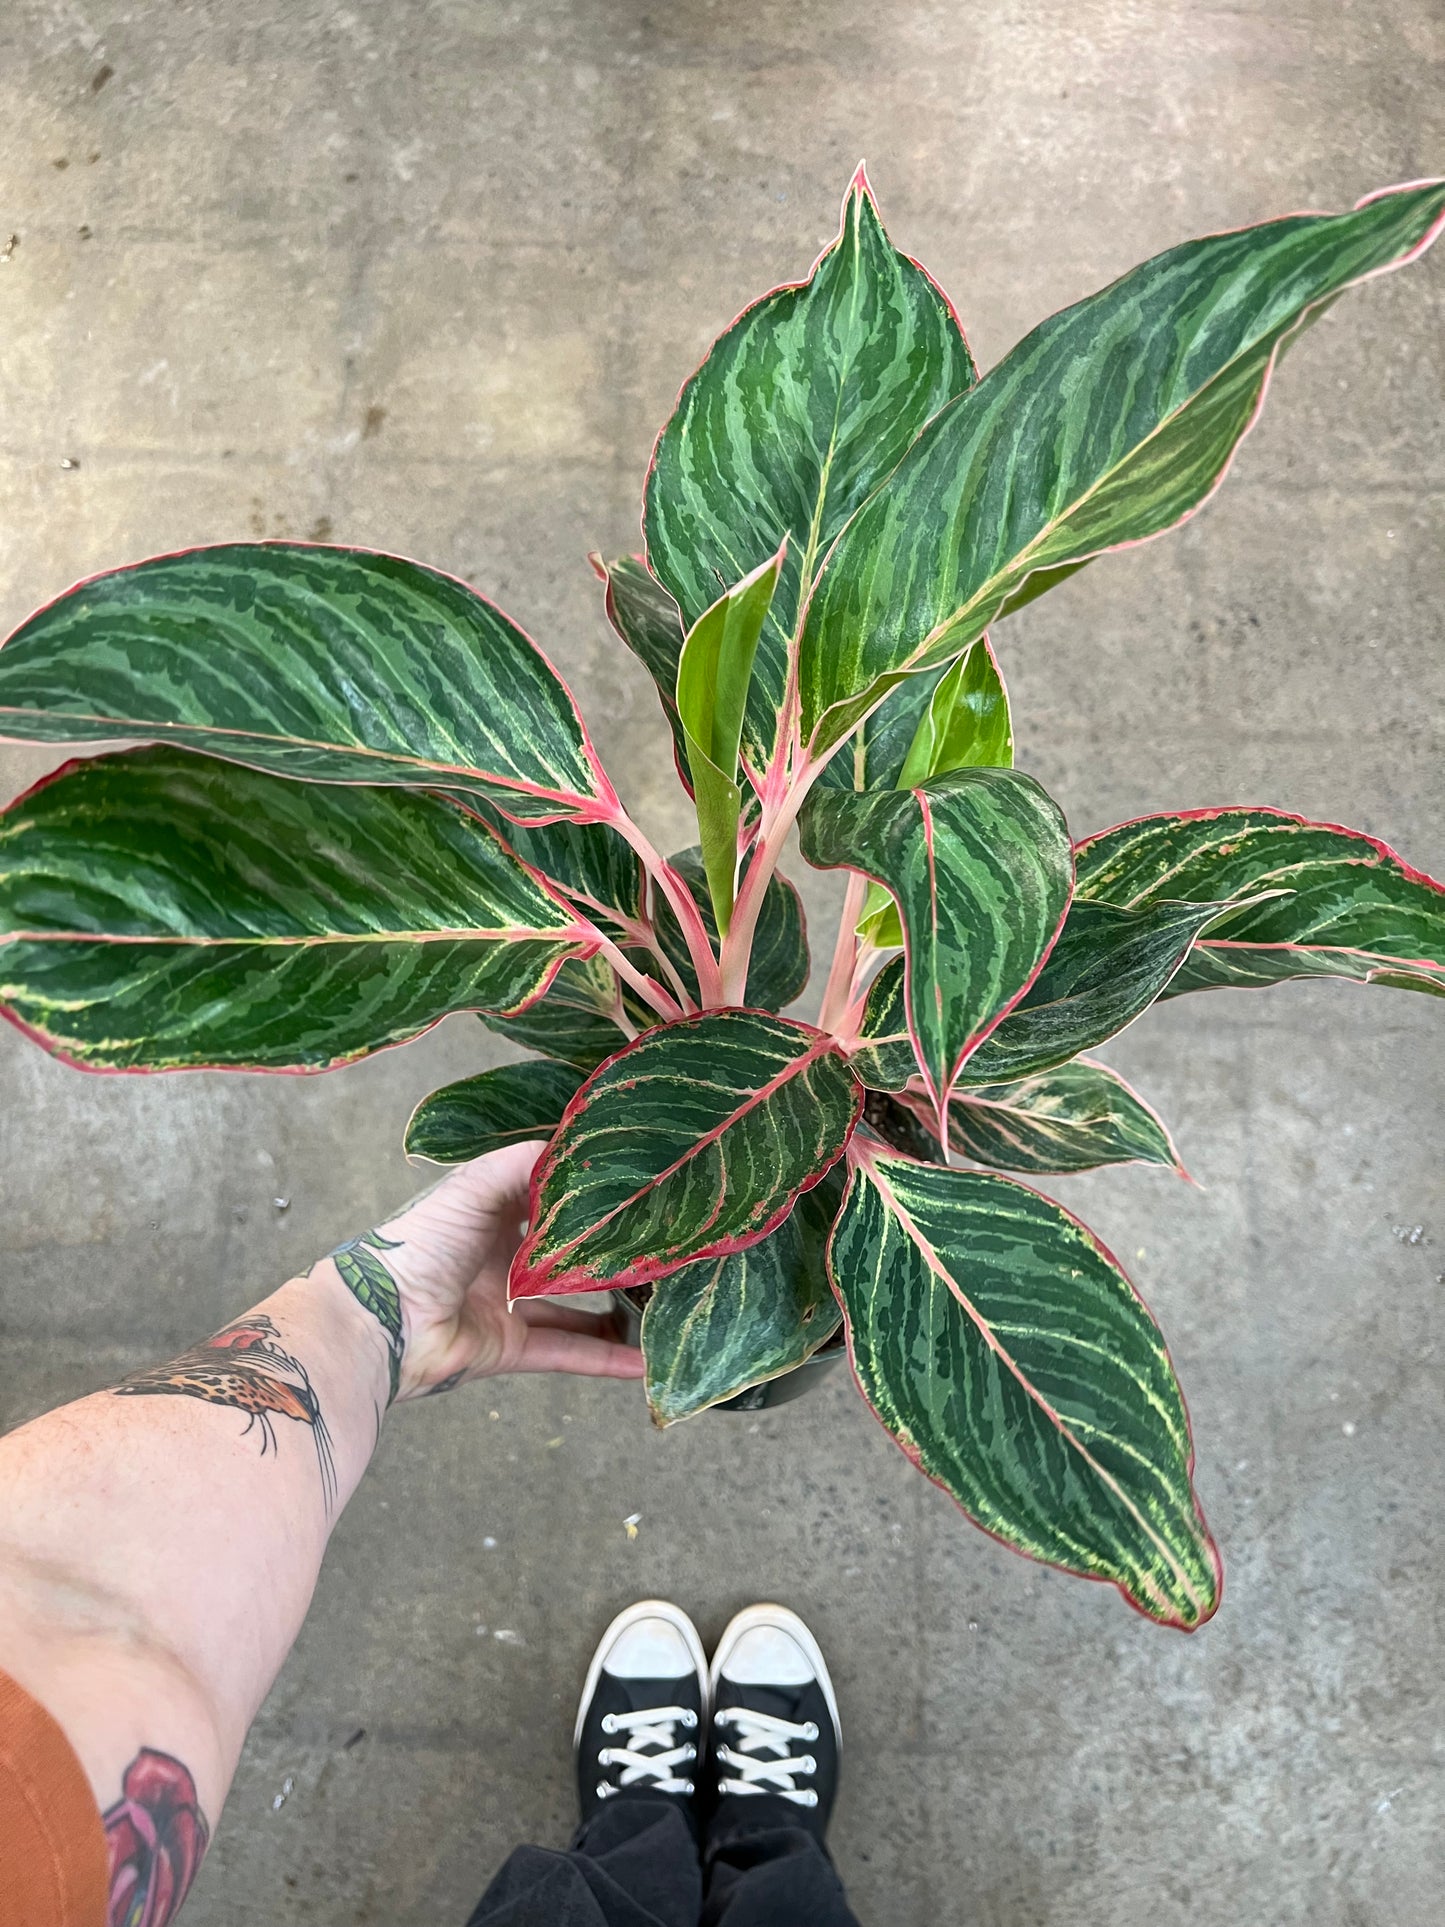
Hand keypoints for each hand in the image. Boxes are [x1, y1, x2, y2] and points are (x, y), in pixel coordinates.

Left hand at [350, 1141, 643, 1399]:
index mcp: (491, 1212)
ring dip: (616, 1309)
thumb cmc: (421, 1242)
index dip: (589, 1194)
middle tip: (662, 1248)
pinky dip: (605, 1359)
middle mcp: (502, 1257)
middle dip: (610, 1253)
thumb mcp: (474, 1187)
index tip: (637, 1188)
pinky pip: (567, 1352)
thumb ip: (525, 1164)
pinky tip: (644, 1360)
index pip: (550, 1197)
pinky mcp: (510, 1348)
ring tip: (663, 1302)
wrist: (380, 1319)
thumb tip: (578, 1148)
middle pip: (567, 1254)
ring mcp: (508, 1305)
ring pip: (575, 1308)